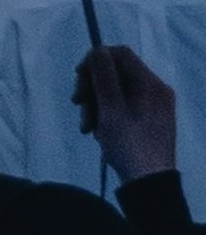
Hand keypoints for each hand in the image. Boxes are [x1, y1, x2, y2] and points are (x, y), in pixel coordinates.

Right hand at [82, 43, 179, 183]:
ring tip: (88, 127)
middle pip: (115, 72)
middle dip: (92, 87)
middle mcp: (155, 91)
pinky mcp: (147, 119)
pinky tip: (99, 131)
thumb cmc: (130, 144)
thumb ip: (103, 75)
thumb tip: (98, 49)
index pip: (120, 54)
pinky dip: (106, 113)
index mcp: (151, 85)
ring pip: (114, 90)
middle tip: (78, 106)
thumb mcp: (111, 109)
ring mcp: (152, 106)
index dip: (95, 59)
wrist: (148, 185)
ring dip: (95, 104)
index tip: (78, 77)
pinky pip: (121, 105)